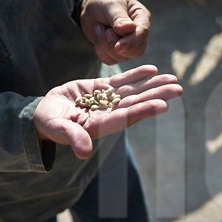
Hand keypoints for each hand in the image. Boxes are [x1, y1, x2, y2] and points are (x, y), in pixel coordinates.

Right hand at [34, 65, 182, 158]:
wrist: (43, 114)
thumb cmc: (48, 124)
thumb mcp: (57, 129)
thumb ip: (72, 137)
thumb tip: (84, 152)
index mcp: (99, 126)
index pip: (125, 117)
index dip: (144, 111)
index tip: (163, 105)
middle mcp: (107, 114)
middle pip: (136, 103)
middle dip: (156, 95)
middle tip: (178, 88)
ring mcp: (106, 101)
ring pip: (133, 91)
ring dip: (152, 84)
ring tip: (172, 78)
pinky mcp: (100, 89)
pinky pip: (120, 81)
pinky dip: (136, 75)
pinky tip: (152, 69)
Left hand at [80, 0, 150, 64]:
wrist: (91, 7)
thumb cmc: (104, 1)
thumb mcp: (110, 5)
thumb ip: (119, 18)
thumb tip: (129, 29)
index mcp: (142, 18)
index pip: (143, 33)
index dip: (131, 42)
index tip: (118, 47)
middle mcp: (138, 34)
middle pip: (135, 51)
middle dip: (115, 44)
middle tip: (105, 31)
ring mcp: (129, 46)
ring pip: (120, 57)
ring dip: (105, 45)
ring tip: (100, 29)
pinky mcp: (117, 54)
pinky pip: (110, 60)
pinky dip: (100, 50)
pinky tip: (98, 37)